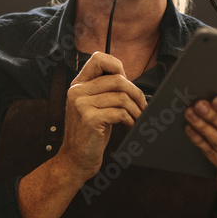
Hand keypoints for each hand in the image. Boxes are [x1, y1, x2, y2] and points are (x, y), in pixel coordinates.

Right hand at [56, 51, 147, 181]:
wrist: (75, 159)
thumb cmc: (89, 134)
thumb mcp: (93, 107)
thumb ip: (104, 91)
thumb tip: (129, 81)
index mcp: (78, 84)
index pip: (99, 58)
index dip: (117, 66)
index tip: (127, 81)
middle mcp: (77, 91)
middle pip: (118, 79)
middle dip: (136, 93)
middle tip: (142, 106)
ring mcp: (82, 105)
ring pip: (121, 97)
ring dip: (136, 109)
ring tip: (137, 118)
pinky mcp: (90, 119)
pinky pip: (120, 112)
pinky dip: (130, 119)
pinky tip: (129, 125)